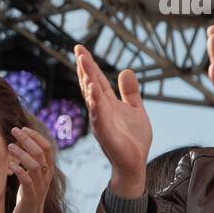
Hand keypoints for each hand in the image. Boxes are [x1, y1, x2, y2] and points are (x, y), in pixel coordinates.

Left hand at [7, 127, 54, 212]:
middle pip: (41, 152)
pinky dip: (19, 170)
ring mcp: (40, 186)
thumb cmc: (27, 195)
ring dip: (21, 153)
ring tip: (9, 146)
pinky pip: (27, 180)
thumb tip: (20, 141)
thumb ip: (27, 160)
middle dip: (28, 139)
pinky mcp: (31, 195)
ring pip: (34, 165)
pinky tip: (10, 165)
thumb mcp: (29, 175)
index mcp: (47, 169)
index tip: (23, 128)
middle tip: (14, 131)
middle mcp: (46, 176)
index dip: (36, 136)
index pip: (47, 147)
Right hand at [74, 44, 151, 196]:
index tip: (81, 49)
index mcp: (107, 104)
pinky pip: (99, 115)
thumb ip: (130, 92)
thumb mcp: (135, 109)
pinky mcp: (106, 133)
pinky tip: (93, 90)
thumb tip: (126, 70)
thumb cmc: (133, 139)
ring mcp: (101, 121)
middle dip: (85, 68)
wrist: (135, 163)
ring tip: (83, 63)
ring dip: (87, 80)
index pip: (96, 80)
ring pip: (92, 98)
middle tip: (78, 50)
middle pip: (91, 85)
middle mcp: (101, 110)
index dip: (89, 65)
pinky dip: (95, 103)